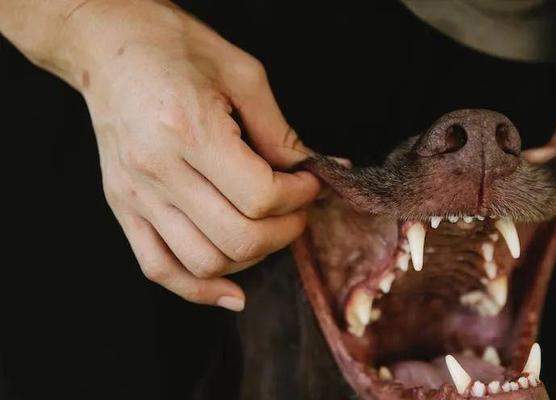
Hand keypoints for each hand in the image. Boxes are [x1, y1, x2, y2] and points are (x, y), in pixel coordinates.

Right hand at [69, 2, 319, 308]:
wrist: (108, 44)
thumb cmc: (176, 49)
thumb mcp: (243, 75)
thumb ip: (281, 132)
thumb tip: (322, 169)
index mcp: (190, 131)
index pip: (261, 196)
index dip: (300, 196)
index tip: (311, 182)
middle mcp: (158, 171)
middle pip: (239, 237)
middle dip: (285, 230)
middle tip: (298, 208)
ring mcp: (135, 194)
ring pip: (205, 262)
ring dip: (251, 256)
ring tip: (267, 229)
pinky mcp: (122, 206)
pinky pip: (159, 268)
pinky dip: (198, 289)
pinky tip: (232, 290)